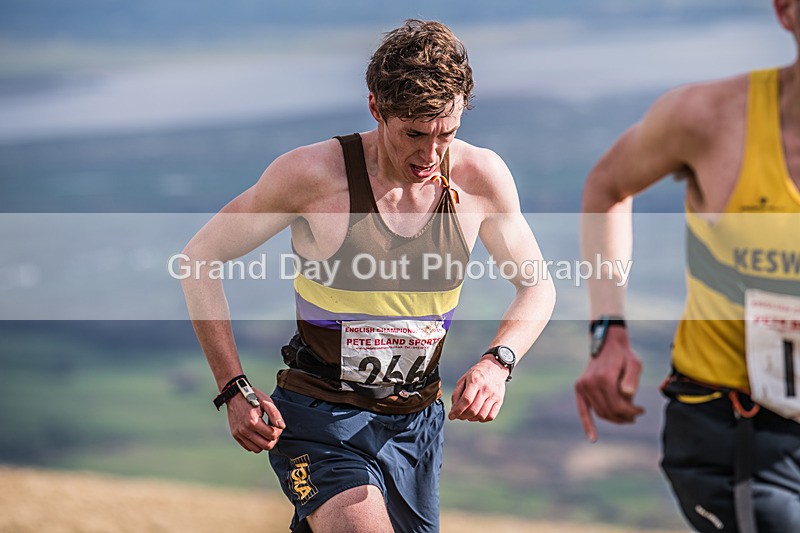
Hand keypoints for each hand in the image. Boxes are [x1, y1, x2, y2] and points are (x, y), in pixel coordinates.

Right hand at [226, 387, 285, 452]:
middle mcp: (245, 430)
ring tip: (265, 433)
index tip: (277, 426)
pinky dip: (255, 444)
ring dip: (264, 443)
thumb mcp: (266, 402)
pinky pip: (248, 447)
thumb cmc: (252, 396)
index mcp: (253, 422)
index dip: (278, 431)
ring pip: (257, 449)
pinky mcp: (235, 435)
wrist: (234, 394)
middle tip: (273, 431)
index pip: (272, 435)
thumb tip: (282, 426)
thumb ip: (275, 414)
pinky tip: (258, 434)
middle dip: (273, 440)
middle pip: (266, 446)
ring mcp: (239, 434)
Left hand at [449, 355, 507, 421]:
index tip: (451, 416)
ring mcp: (494, 395)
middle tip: (458, 416)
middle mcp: (486, 389)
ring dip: (472, 419)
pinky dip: (482, 419)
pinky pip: (491, 416)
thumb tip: (454, 408)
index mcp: (475, 381)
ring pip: (482, 415)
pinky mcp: (499, 400)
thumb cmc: (477, 374)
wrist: (494, 368)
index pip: (466, 400)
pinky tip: (477, 416)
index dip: (457, 410)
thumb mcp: (464, 379)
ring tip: (467, 416)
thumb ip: (457, 393)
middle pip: (473, 409)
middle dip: (463, 416)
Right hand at [574, 327, 644, 441]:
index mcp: (604, 378)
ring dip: (614, 418)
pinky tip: (593, 438)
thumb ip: (632, 378)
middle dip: (624, 416)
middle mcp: (590, 383)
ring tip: (627, 416)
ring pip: (600, 412)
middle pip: (609, 411)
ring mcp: (583, 386)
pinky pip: (583, 410)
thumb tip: (628, 394)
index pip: (618, 406)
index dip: (631, 412)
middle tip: (636, 415)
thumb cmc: (624, 355)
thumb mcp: (635, 363)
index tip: (642, 410)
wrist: (607, 344)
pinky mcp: (579, 388)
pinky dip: (587, 425)